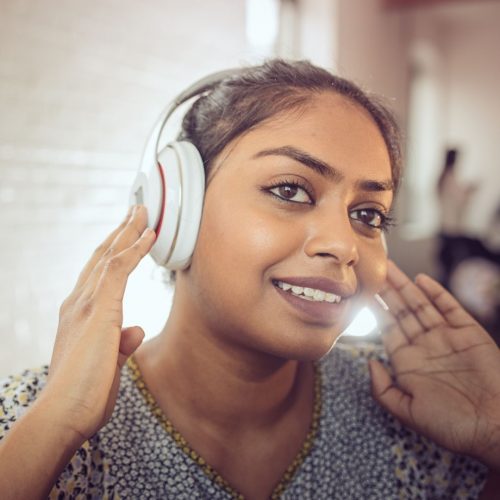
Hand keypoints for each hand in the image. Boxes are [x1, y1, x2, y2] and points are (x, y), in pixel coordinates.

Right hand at [42, 205, 154, 443]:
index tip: (127, 235)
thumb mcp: (108, 364)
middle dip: (120, 232)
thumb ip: (121, 343)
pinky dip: (135, 249)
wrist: (63, 414)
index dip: (114, 252)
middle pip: (102, 257)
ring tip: (142, 210)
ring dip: (128, 231)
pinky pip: (119, 269)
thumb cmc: (83, 395)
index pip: (98, 274)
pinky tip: (149, 234)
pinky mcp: (100, 310)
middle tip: (135, 210)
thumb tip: (136, 331)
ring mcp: (86, 305)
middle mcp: (78, 303)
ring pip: (110, 256)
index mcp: (79, 315)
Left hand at [370, 260, 499, 469]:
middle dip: (387, 291)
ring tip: (390, 267)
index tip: (362, 292)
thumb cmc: (452, 426)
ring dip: (405, 286)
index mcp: (409, 362)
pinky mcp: (469, 333)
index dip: (375, 310)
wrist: (496, 429)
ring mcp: (447, 337)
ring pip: (421, 305)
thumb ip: (383, 389)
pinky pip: (450, 308)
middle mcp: (425, 345)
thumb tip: (368, 362)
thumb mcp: (407, 412)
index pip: (387, 328)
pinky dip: (436, 293)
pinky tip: (421, 280)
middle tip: (373, 269)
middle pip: (401, 311)